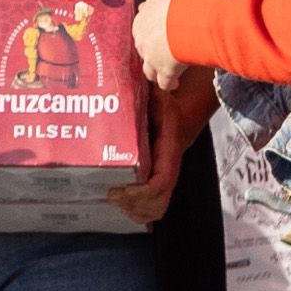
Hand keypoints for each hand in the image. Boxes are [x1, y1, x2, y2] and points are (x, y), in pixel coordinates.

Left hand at [106, 66, 215, 225]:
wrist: (180, 115)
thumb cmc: (165, 104)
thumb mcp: (158, 93)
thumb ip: (148, 91)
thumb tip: (133, 77)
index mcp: (169, 150)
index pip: (162, 181)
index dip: (141, 192)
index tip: (119, 190)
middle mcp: (168, 168)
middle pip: (158, 204)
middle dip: (134, 205)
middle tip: (110, 194)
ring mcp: (164, 179)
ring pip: (155, 210)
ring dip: (134, 211)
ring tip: (114, 199)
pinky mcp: (157, 184)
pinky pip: (152, 209)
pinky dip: (137, 213)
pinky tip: (121, 205)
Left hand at [129, 0, 198, 92]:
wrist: (186, 19)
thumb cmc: (177, 4)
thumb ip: (153, 4)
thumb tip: (146, 7)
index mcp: (140, 23)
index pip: (141, 32)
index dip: (150, 35)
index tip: (157, 36)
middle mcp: (142, 42)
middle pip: (144, 50)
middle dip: (152, 52)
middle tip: (163, 53)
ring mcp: (152, 59)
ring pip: (149, 70)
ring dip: (155, 72)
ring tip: (163, 73)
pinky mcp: (165, 71)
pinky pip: (164, 82)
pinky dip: (169, 84)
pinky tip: (174, 84)